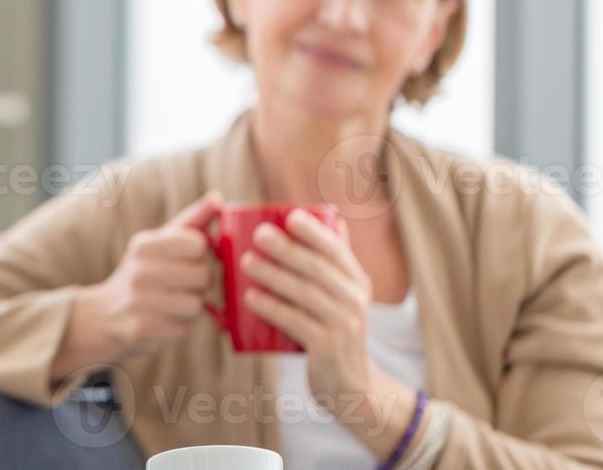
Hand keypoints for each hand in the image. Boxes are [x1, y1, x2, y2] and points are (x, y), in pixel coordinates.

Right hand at [52, 191, 222, 381]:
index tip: (187, 258)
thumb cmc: (144, 272)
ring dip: (193, 305)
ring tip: (174, 301)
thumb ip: (192, 221)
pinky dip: (181, 324)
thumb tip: (218, 197)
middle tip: (182, 284)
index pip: (198, 243)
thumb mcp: (160, 242)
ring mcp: (140, 301)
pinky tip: (164, 318)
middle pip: (203, 275)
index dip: (200, 253)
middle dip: (200, 282)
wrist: (106, 314)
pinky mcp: (145, 328)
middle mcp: (140, 270)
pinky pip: (186, 326)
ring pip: (198, 303)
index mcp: (145, 244)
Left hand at [241, 210, 415, 455]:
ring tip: (245, 262)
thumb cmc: (336, 331)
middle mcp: (355, 301)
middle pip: (318, 269)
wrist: (352, 386)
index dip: (315, 232)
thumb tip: (330, 218)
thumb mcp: (344, 297)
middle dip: (287, 249)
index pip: (337, 251)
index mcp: (357, 282)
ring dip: (274, 275)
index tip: (291, 216)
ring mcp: (343, 326)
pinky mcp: (327, 349)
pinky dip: (272, 308)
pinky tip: (250, 298)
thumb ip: (334, 263)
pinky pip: (296, 323)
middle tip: (259, 234)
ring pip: (306, 294)